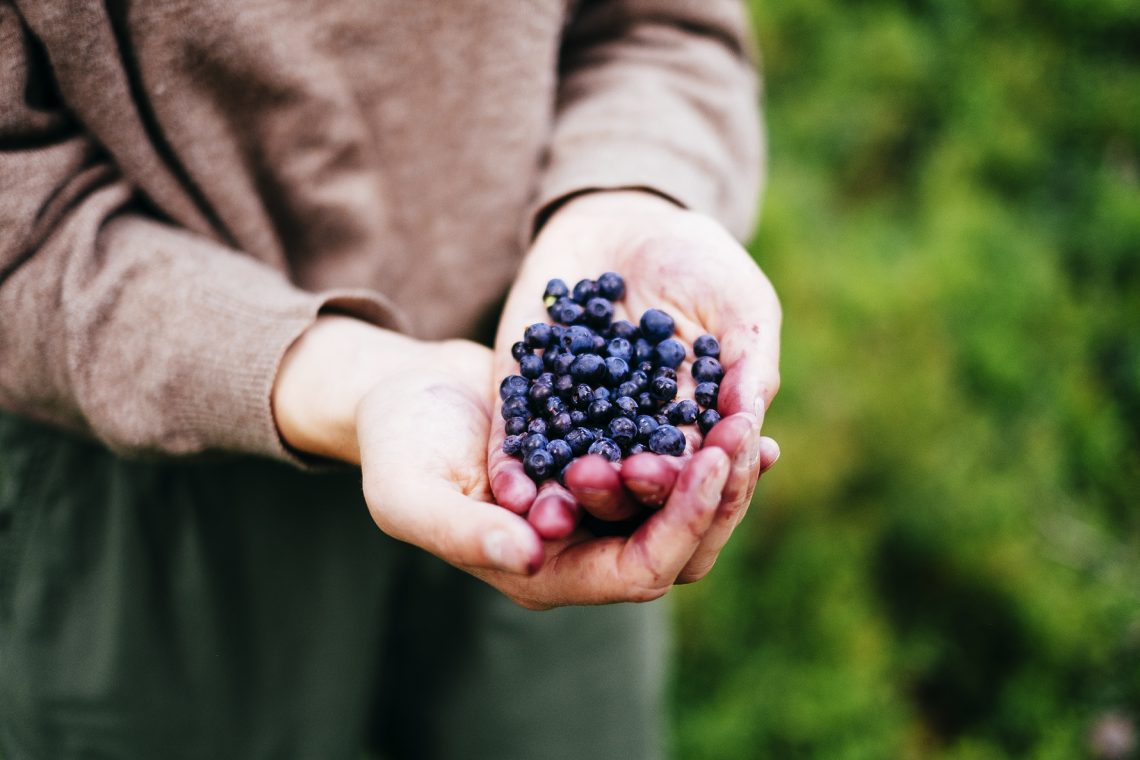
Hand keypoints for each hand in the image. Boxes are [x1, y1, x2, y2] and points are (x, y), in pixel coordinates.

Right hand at [273, 315, 756, 607]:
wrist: (404, 395)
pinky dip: (701, 443)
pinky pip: (670, 465)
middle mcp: (580, 553)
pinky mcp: (605, 468)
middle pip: (678, 547)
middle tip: (743, 435)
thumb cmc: (398, 444)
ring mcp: (597, 513)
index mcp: (541, 572)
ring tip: (748, 420)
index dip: (682, 525)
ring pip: (683, 510)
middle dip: (717, 497)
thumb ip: (460, 531)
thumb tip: (529, 557)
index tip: (709, 462)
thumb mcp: (410, 490)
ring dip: (720, 471)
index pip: (637, 573)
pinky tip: (731, 405)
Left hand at [488, 191, 780, 580]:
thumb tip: (748, 421)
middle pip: (627, 486)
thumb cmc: (699, 263)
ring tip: (554, 511)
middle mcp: (633, 440)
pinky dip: (512, 470)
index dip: (685, 476)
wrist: (622, 222)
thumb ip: (749, 361)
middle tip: (616, 479)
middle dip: (621, 489)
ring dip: (562, 497)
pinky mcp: (526, 403)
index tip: (681, 473)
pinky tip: (510, 490)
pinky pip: (517, 444)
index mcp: (691, 431)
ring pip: (569, 477)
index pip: (690, 470)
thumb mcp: (740, 304)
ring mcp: (576, 425)